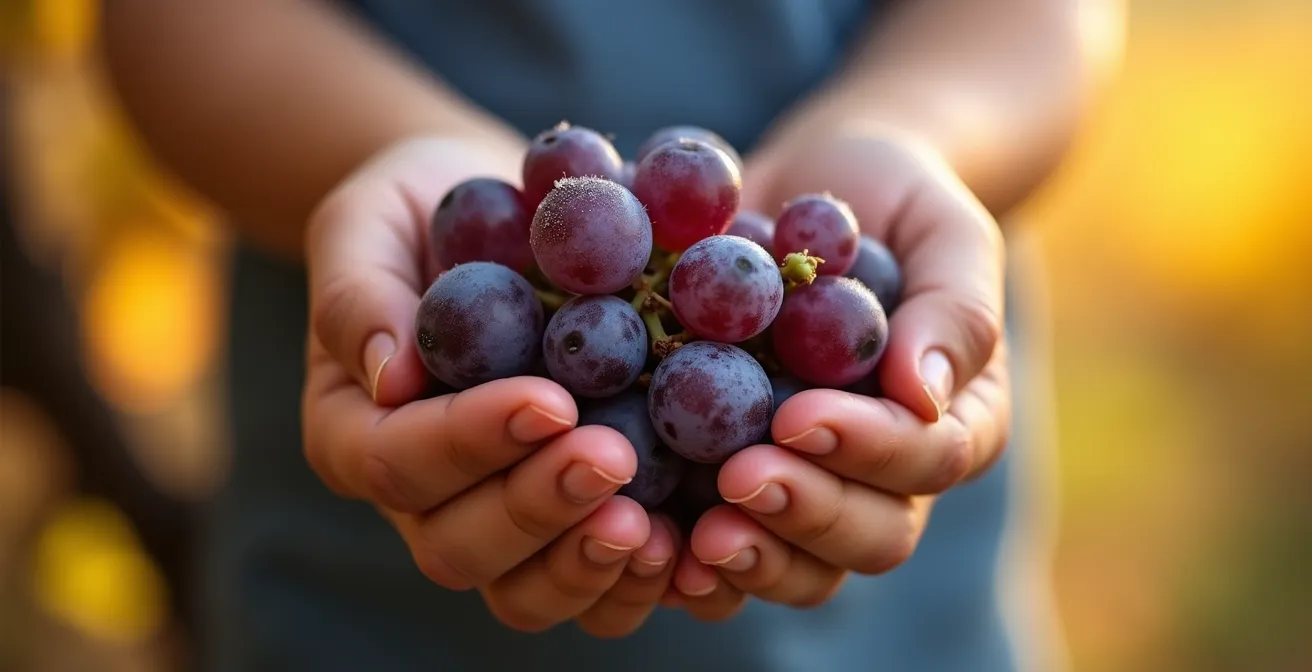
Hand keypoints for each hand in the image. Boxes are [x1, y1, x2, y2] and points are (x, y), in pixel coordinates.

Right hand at [300, 137, 678, 634]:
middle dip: (537, 509)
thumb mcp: (368, 222)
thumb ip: (360, 292)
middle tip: (612, 458)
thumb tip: (388, 375)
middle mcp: (421, 498)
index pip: (398, 462)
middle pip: (459, 546)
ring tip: (652, 525)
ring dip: (586, 564)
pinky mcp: (566, 523)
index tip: (549, 400)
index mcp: (355, 430)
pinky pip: (592, 587)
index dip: (470, 442)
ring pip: (523, 590)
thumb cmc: (419, 212)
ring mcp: (493, 521)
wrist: (497, 224)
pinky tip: (690, 545)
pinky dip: (636, 582)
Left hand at [673, 127, 1011, 608]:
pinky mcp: (741, 489)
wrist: (810, 193)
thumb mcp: (940, 226)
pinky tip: (648, 547)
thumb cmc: (893, 200)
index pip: (930, 456)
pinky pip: (730, 550)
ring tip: (695, 536)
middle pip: (873, 535)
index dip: (868, 448)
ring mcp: (815, 488)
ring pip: (806, 568)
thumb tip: (925, 394)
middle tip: (739, 480)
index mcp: (955, 416)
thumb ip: (953, 306)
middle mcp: (888, 474)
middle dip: (807, 515)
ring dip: (754, 559)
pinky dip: (693, 566)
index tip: (799, 415)